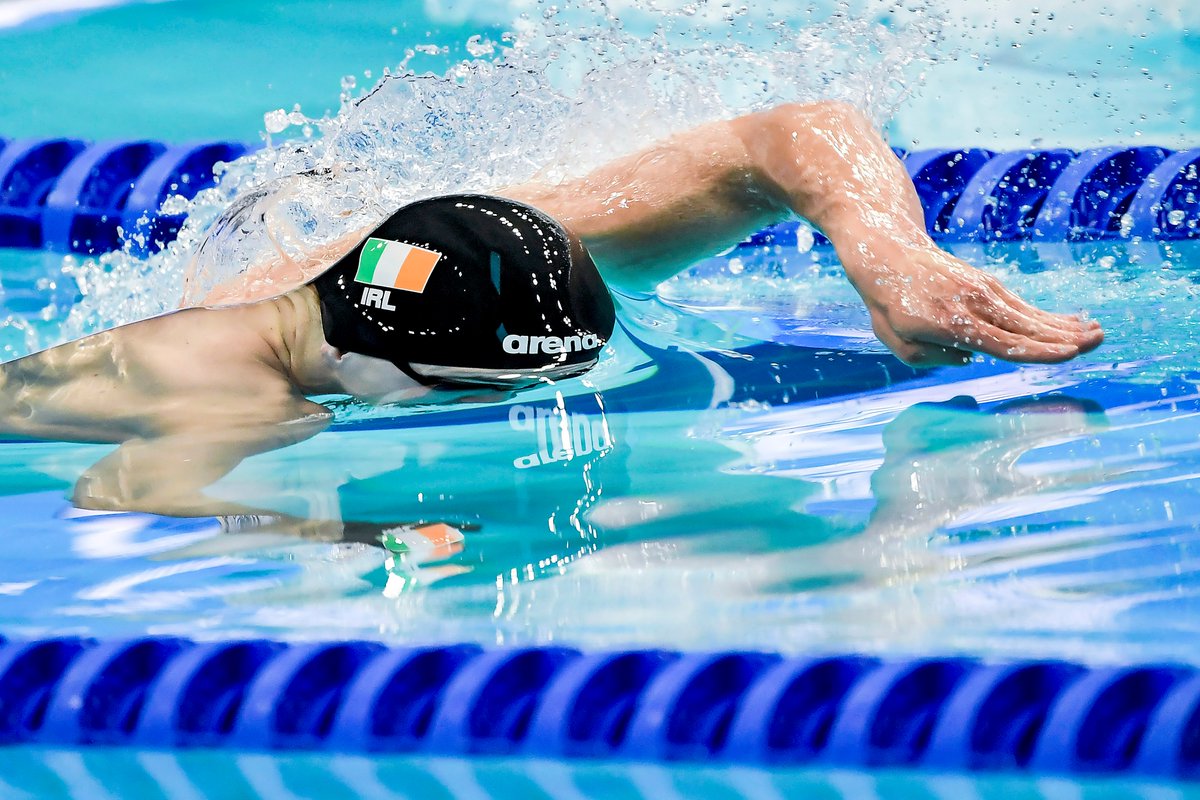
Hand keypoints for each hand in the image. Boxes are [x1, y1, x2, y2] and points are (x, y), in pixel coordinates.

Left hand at [845, 244, 1103, 366]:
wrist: (888, 252)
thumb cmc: (889, 304)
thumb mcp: (899, 343)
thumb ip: (934, 359)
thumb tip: (970, 360)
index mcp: (952, 324)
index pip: (1005, 344)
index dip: (1039, 352)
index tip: (1069, 354)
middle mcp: (974, 305)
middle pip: (1027, 327)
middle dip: (1067, 336)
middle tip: (1100, 341)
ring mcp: (983, 290)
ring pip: (1030, 315)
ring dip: (1065, 325)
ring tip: (1096, 332)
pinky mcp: (987, 283)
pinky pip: (1021, 305)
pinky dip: (1048, 316)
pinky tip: (1070, 322)